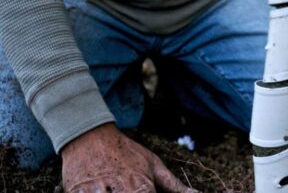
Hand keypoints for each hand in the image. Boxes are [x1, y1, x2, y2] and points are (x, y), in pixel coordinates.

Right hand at [61, 123, 194, 191]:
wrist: (91, 136)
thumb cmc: (126, 152)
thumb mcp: (153, 164)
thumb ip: (174, 185)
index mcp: (141, 187)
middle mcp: (120, 191)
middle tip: (131, 188)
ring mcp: (97, 192)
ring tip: (116, 187)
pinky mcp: (77, 192)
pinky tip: (100, 189)